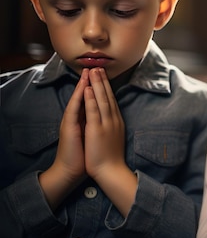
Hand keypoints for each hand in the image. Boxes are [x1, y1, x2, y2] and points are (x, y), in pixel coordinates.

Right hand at [39, 69, 89, 206]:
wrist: (72, 170)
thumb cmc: (86, 156)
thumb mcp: (93, 136)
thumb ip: (97, 124)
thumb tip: (106, 116)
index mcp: (85, 120)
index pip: (92, 101)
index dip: (97, 88)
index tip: (102, 75)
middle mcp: (77, 118)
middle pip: (86, 96)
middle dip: (91, 81)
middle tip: (95, 66)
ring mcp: (72, 122)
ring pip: (80, 99)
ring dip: (85, 84)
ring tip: (89, 71)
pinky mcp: (69, 127)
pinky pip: (76, 109)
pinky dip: (81, 98)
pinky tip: (84, 88)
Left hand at [83, 68, 126, 179]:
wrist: (111, 172)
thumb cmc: (111, 159)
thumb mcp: (114, 139)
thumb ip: (112, 127)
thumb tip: (111, 120)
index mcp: (116, 122)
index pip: (112, 101)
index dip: (107, 87)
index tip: (103, 76)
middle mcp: (113, 120)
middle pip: (108, 96)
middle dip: (103, 81)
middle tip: (99, 67)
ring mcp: (106, 124)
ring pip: (102, 99)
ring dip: (97, 84)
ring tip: (93, 71)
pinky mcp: (97, 129)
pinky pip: (94, 110)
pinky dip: (91, 98)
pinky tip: (87, 88)